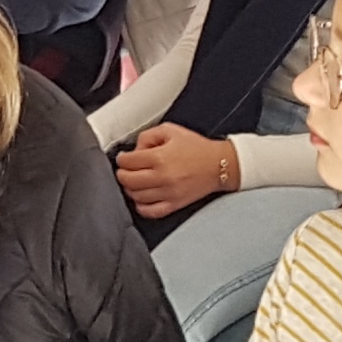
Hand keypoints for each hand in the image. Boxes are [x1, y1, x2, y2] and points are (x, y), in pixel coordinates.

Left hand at [113, 125, 232, 219]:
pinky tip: (142, 198)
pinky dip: (141, 206)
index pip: (127, 162)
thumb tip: (134, 149)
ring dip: (130, 189)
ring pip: (136, 196)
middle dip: (122, 174)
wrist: (219, 165)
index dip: (122, 158)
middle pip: (128, 180)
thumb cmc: (197, 147)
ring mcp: (168, 193)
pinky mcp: (174, 204)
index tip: (123, 158)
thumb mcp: (170, 130)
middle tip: (125, 170)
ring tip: (134, 181)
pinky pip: (150, 211)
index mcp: (159, 157)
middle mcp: (162, 177)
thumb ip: (148, 136)